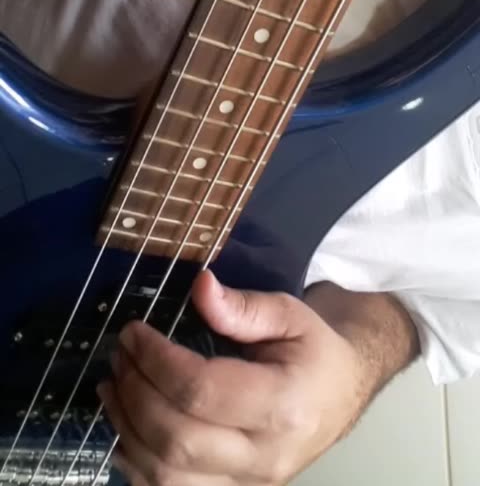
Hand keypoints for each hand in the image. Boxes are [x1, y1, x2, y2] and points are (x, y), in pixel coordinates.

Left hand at [98, 271, 369, 485]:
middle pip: (178, 440)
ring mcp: (249, 485)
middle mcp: (265, 456)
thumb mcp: (290, 313)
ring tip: (113, 385)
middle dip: (135, 393)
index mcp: (284, 405)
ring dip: (126, 429)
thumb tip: (200, 286)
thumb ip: (243, 306)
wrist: (342, 392)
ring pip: (167, 476)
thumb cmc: (315, 350)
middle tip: (120, 355)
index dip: (157, 361)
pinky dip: (136, 462)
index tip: (134, 332)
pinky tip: (126, 424)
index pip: (202, 391)